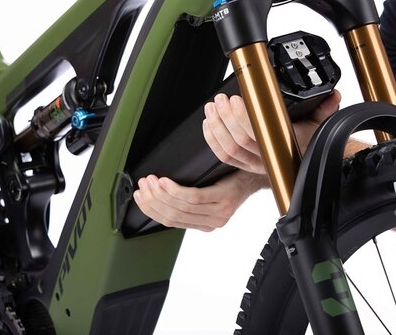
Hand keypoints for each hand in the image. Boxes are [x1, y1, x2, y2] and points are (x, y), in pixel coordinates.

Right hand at [133, 170, 266, 231]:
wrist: (256, 172)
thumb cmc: (230, 180)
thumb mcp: (209, 195)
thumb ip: (189, 201)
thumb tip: (161, 195)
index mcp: (204, 224)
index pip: (170, 222)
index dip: (151, 209)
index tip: (139, 196)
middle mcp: (211, 222)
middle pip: (173, 215)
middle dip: (152, 200)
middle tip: (142, 185)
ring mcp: (218, 212)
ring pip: (181, 207)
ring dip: (160, 194)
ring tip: (150, 181)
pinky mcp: (223, 199)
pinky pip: (194, 197)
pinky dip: (175, 190)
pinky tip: (165, 181)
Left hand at [203, 90, 341, 173]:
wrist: (307, 162)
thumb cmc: (309, 142)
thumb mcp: (320, 123)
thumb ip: (325, 107)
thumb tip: (332, 95)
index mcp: (282, 146)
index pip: (257, 133)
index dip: (242, 117)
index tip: (236, 99)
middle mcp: (266, 159)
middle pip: (238, 140)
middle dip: (225, 117)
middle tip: (221, 99)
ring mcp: (253, 164)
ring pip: (228, 149)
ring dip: (216, 126)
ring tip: (212, 107)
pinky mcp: (243, 165)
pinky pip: (223, 156)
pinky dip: (212, 140)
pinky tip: (209, 124)